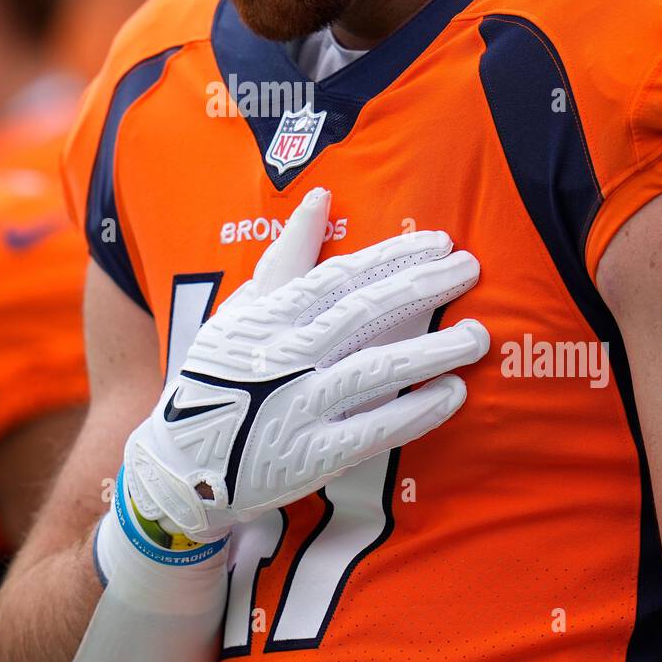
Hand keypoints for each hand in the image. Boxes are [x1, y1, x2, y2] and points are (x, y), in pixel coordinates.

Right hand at [124, 188, 488, 542]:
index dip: (393, 257)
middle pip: (364, 314)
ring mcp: (299, 406)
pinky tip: (453, 392)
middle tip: (471, 269)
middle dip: (421, 288)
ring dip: (431, 350)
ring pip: (375, 370)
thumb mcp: (241, 308)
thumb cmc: (218, 374)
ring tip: (478, 334)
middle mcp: (285, 356)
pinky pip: (373, 429)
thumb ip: (286, 255)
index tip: (440, 241)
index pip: (340, 277)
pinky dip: (415, 411)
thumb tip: (321, 197)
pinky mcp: (313, 455)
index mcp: (269, 316)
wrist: (183, 464)